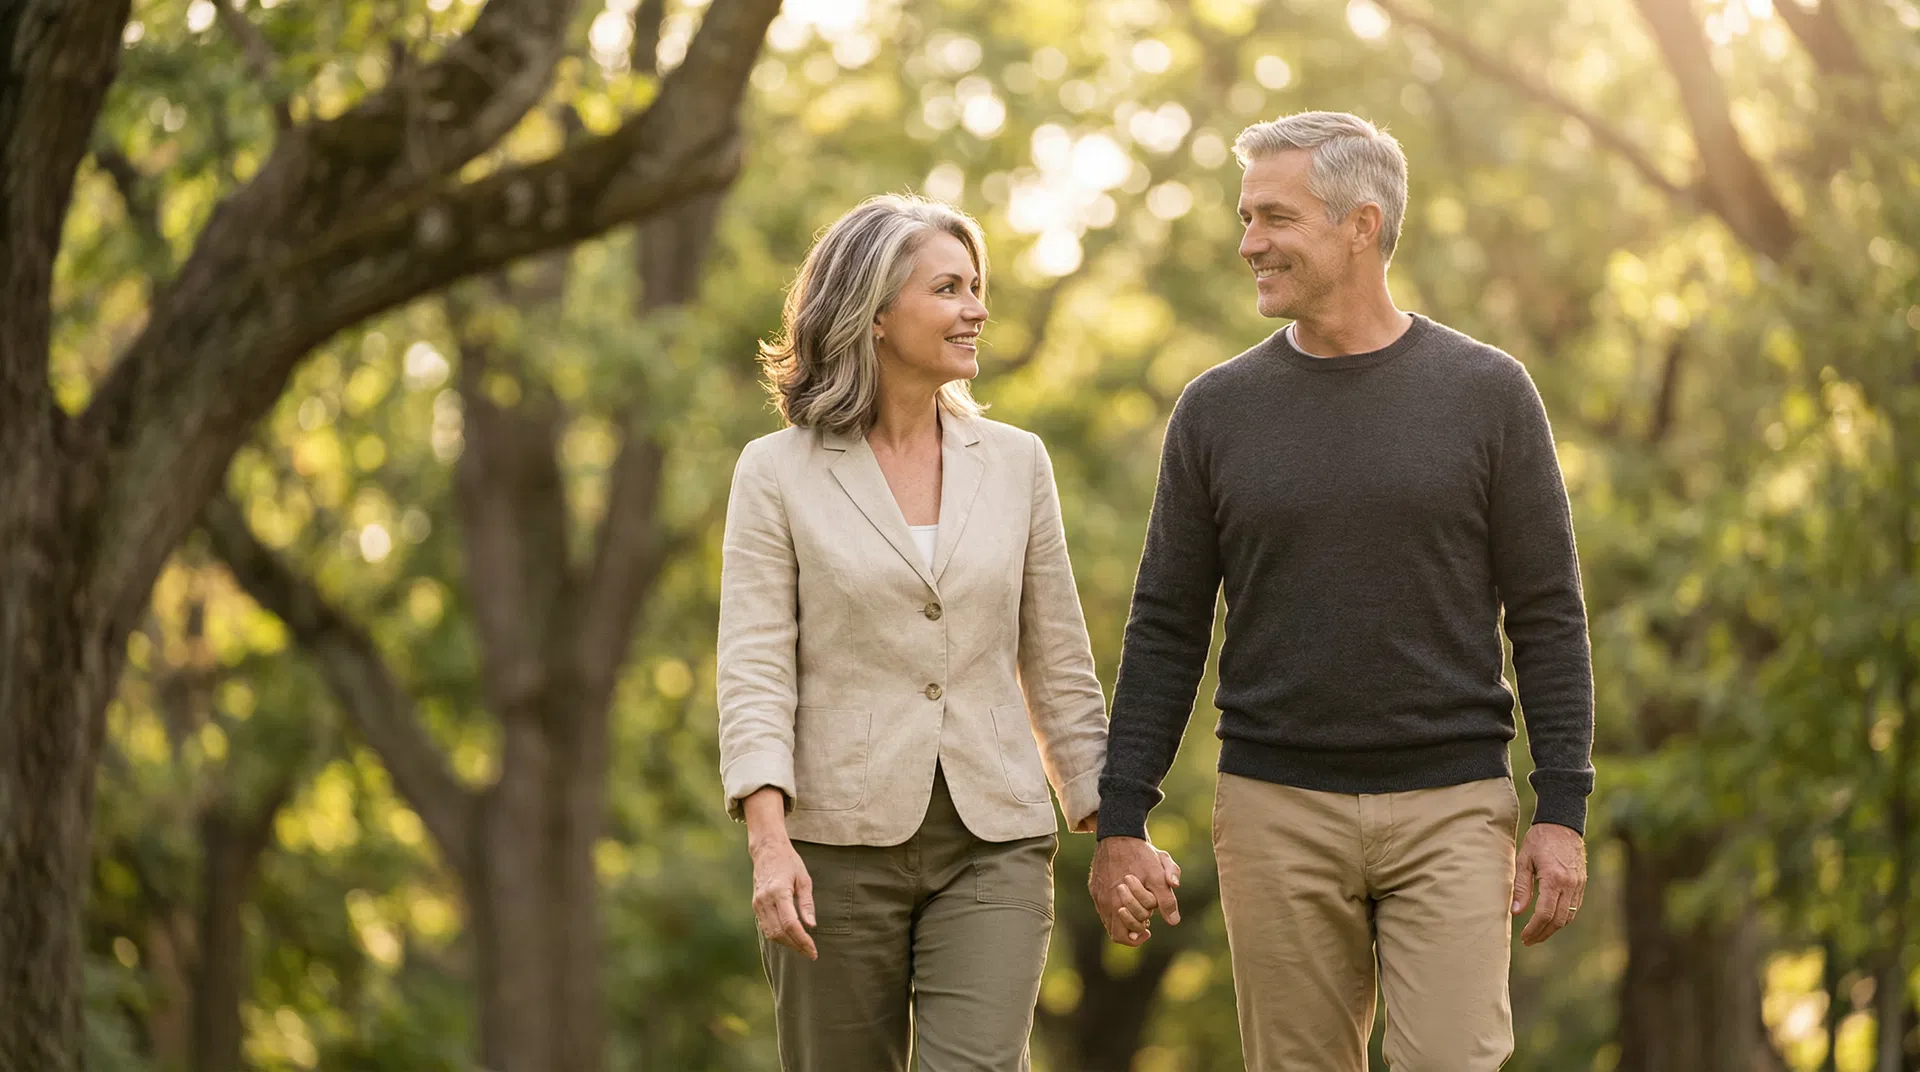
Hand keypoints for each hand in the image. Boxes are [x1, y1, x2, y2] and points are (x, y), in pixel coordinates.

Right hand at [743, 787, 815, 959]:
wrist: (767, 850)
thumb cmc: (789, 862)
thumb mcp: (804, 879)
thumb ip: (807, 903)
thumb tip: (811, 926)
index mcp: (779, 892)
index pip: (790, 924)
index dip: (802, 940)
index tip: (813, 950)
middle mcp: (765, 900)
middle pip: (779, 932)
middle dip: (796, 946)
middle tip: (810, 953)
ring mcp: (758, 904)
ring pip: (770, 933)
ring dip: (787, 944)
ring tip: (802, 948)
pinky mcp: (755, 905)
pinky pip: (765, 927)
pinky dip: (778, 936)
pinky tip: (790, 938)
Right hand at [1089, 836, 1181, 945]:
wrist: (1120, 832)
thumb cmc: (1141, 854)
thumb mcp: (1159, 874)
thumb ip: (1167, 900)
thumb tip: (1173, 921)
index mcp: (1118, 901)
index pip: (1125, 935)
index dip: (1140, 934)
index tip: (1150, 927)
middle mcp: (1105, 901)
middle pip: (1115, 931)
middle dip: (1133, 927)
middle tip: (1146, 919)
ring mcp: (1098, 894)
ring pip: (1108, 920)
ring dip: (1124, 918)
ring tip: (1139, 908)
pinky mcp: (1094, 886)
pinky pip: (1102, 907)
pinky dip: (1115, 908)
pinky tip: (1128, 897)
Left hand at [1512, 821, 1585, 946]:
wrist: (1562, 823)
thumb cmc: (1539, 839)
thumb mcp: (1524, 860)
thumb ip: (1521, 887)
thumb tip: (1516, 912)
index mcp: (1554, 879)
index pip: (1544, 913)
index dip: (1534, 929)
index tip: (1523, 937)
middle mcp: (1570, 884)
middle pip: (1558, 920)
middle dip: (1543, 933)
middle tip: (1529, 940)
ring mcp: (1579, 884)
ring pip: (1569, 916)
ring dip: (1553, 928)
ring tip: (1538, 933)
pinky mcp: (1582, 883)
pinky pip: (1574, 907)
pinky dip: (1563, 917)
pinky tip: (1550, 919)